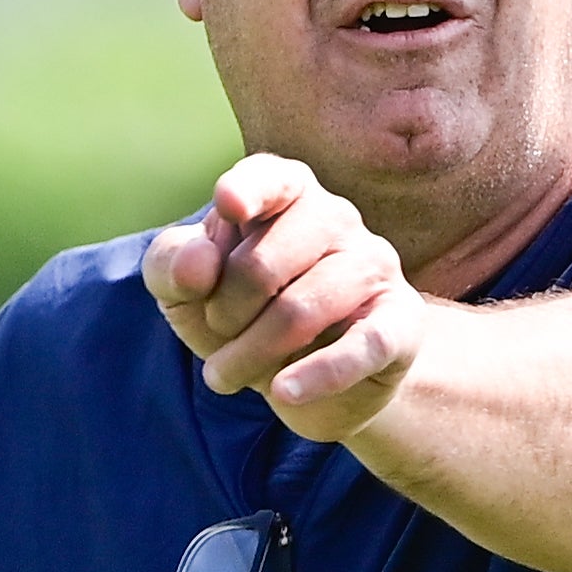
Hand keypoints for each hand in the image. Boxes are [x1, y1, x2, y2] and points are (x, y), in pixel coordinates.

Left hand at [142, 155, 428, 443]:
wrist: (307, 382)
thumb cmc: (243, 316)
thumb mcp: (187, 292)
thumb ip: (171, 265)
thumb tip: (200, 263)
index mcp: (286, 195)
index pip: (271, 179)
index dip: (248, 191)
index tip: (229, 209)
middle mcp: (337, 218)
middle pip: (264, 263)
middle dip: (223, 314)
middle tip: (216, 339)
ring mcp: (374, 267)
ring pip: (302, 309)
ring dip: (250, 355)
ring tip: (227, 376)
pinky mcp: (400, 323)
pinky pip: (364, 346)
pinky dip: (318, 374)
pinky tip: (283, 392)